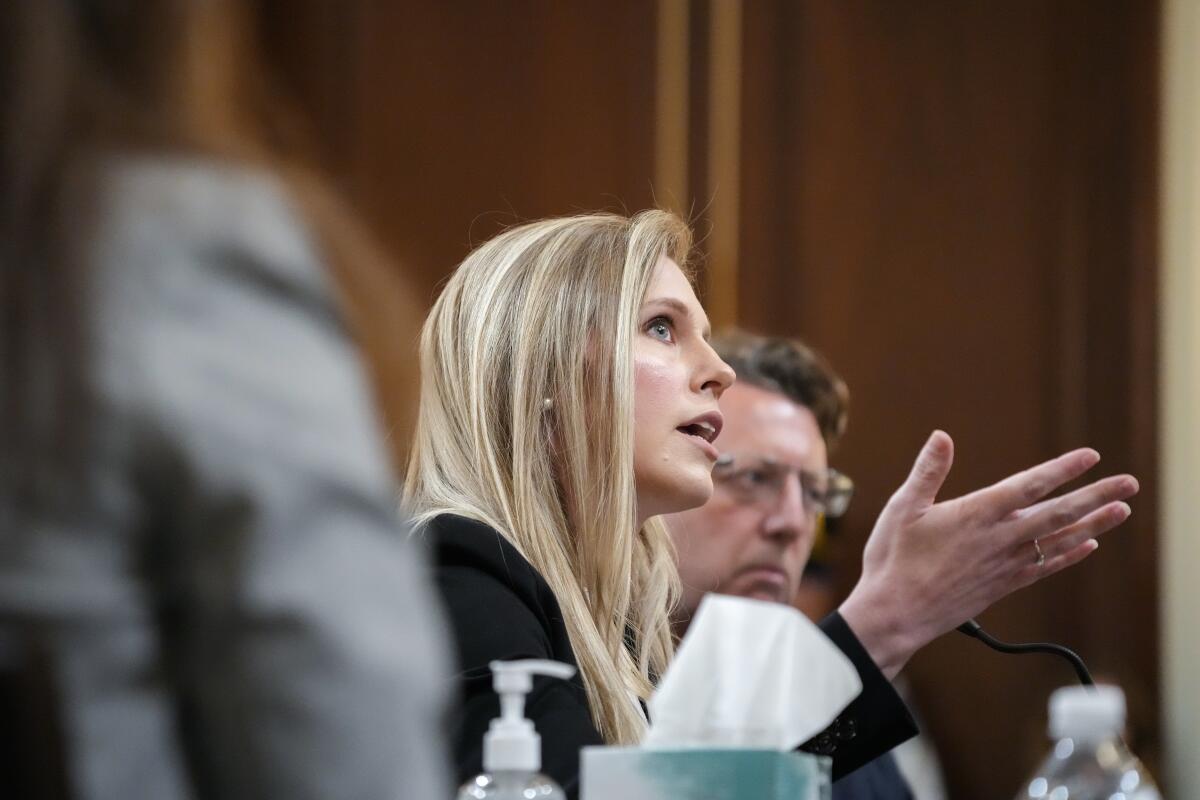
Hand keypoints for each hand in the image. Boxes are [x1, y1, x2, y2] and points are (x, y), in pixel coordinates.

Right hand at [838, 431, 1137, 679]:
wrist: (896, 614)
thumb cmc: (893, 559)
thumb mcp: (902, 507)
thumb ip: (928, 472)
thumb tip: (942, 437)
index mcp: (975, 514)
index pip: (1028, 486)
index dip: (1061, 470)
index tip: (1090, 457)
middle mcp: (998, 539)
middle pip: (1057, 514)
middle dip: (1095, 496)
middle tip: (1129, 483)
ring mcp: (1004, 565)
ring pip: (1058, 541)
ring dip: (1094, 525)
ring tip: (1122, 511)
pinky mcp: (1002, 586)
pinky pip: (1044, 568)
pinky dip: (1069, 556)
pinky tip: (1087, 546)